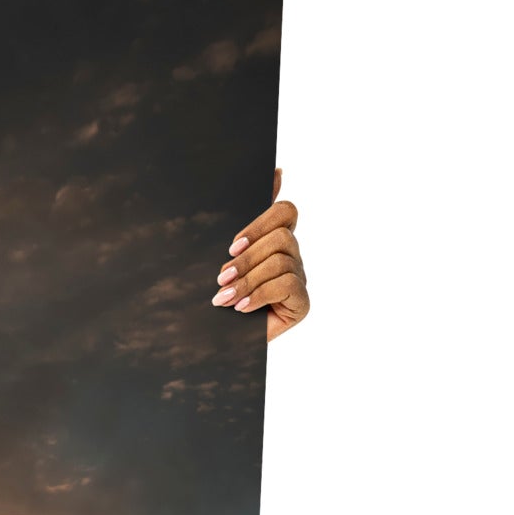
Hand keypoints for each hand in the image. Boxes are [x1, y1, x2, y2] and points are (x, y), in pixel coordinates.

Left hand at [211, 168, 307, 340]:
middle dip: (246, 257)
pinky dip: (260, 295)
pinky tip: (242, 308)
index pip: (285, 210)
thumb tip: (277, 172)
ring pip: (281, 261)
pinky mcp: (302, 302)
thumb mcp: (221, 257)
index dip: (261, 221)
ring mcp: (299, 278)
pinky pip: (288, 285)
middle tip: (221, 277)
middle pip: (282, 235)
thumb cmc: (215, 295)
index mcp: (272, 239)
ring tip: (225, 298)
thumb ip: (240, 220)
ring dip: (248, 279)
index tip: (231, 245)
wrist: (211, 342)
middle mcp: (291, 255)